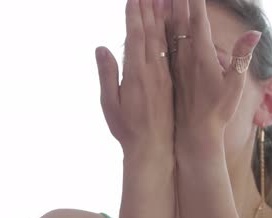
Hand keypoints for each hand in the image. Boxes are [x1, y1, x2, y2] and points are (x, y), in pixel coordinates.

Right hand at [95, 0, 173, 157]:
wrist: (155, 149)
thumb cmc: (127, 130)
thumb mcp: (110, 104)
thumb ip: (107, 74)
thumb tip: (101, 48)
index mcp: (136, 74)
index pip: (136, 36)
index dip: (134, 15)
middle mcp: (153, 71)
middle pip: (151, 32)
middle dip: (148, 8)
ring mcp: (163, 76)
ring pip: (162, 40)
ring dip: (160, 17)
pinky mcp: (170, 82)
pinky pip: (168, 52)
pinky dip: (167, 35)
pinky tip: (168, 24)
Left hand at [170, 0, 261, 138]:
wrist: (193, 134)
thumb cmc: (218, 112)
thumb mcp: (235, 85)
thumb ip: (242, 57)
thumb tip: (255, 33)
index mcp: (200, 56)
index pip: (197, 20)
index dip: (194, 1)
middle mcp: (185, 57)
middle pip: (179, 20)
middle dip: (177, 0)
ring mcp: (175, 64)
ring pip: (168, 30)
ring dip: (164, 10)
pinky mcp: (170, 72)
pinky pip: (163, 44)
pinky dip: (160, 29)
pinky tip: (155, 20)